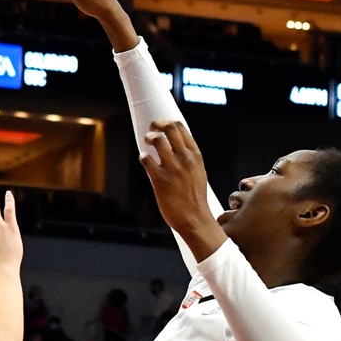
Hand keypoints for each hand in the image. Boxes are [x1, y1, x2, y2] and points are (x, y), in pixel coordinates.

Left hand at [140, 121, 225, 256]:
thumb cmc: (194, 196)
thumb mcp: (198, 171)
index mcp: (195, 155)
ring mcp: (173, 168)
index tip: (158, 125)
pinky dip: (143, 157)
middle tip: (150, 131)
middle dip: (156, 124)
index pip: (180, 127)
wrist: (195, 218)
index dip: (165, 122)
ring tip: (146, 145)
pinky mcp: (160, 180)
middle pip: (169, 128)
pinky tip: (145, 161)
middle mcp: (185, 158)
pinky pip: (146, 159)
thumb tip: (174, 145)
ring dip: (148, 138)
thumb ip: (188, 157)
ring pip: (157, 140)